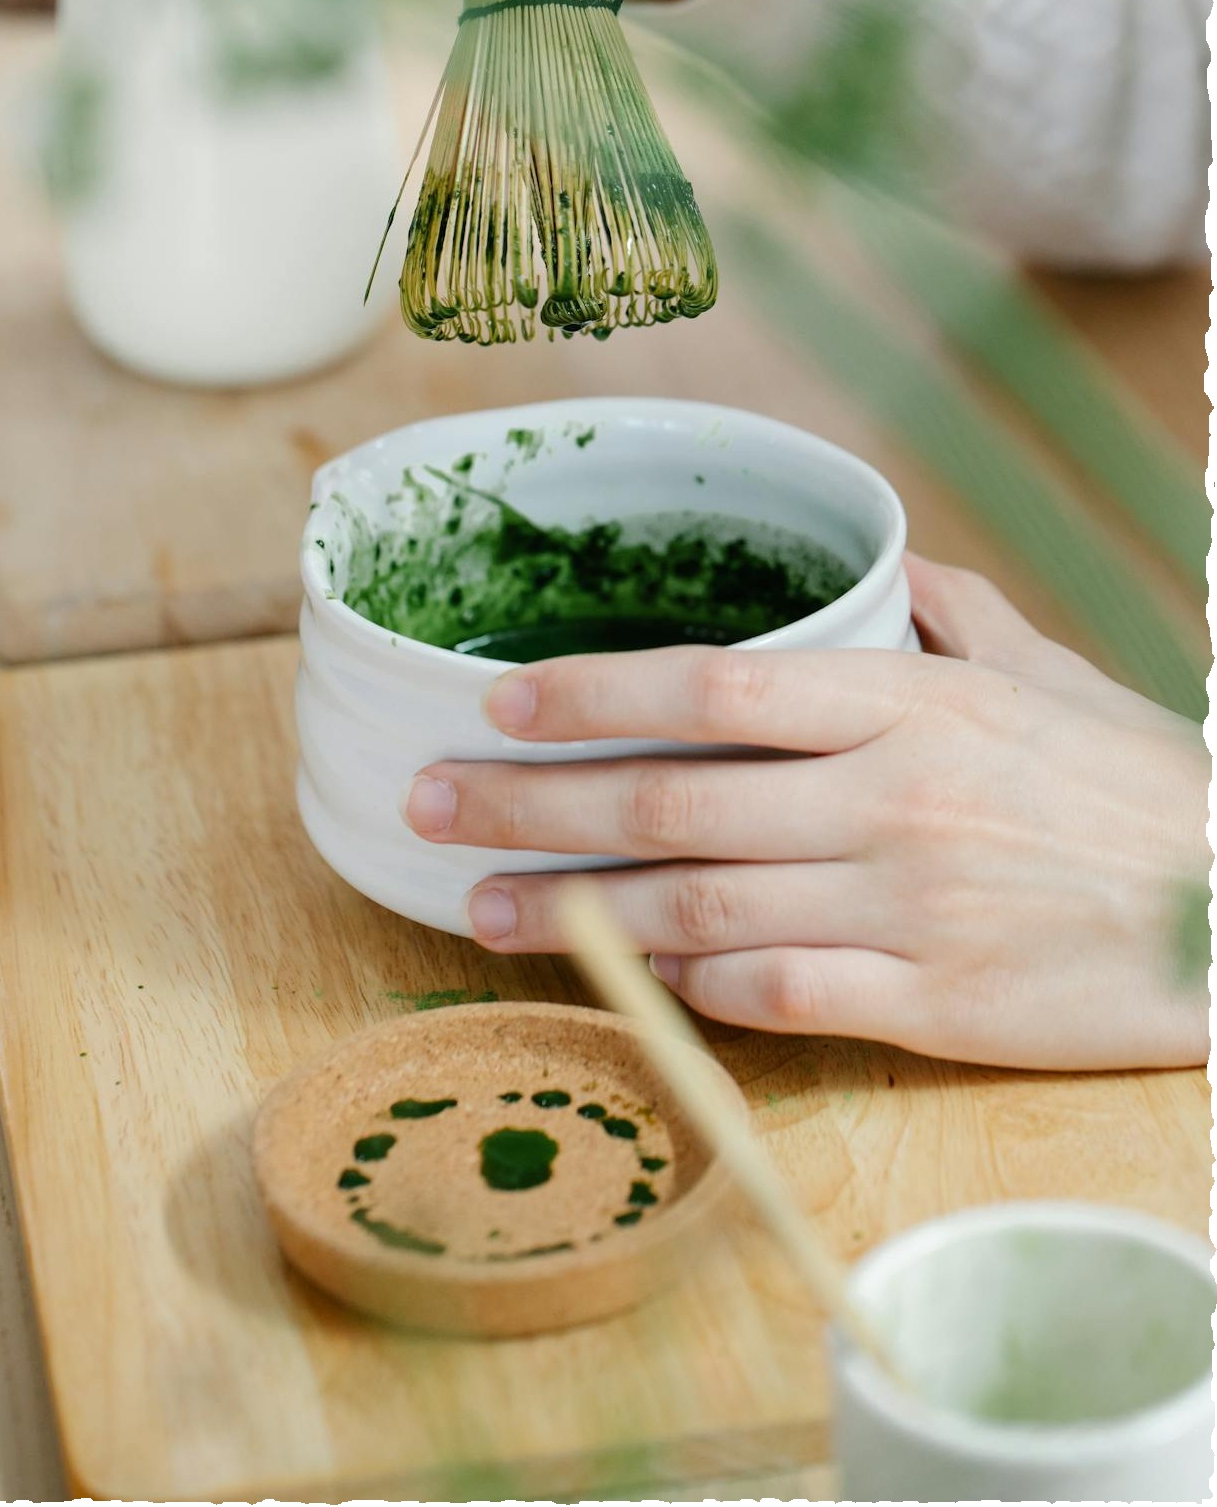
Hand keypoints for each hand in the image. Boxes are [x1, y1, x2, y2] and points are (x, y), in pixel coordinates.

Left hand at [404, 555, 1209, 1070]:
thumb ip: (950, 611)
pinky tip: (618, 975)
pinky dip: (686, 986)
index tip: (499, 704)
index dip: (591, 693)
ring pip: (698, 905)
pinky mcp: (934, 1006)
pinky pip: (776, 995)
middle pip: (672, 800)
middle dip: (530, 803)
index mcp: (912, 701)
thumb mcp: (1052, 672)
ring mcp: (908, 907)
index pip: (715, 683)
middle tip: (428, 806)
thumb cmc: (1140, 786)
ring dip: (570, 909)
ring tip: (475, 904)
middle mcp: (892, 798)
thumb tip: (874, 561)